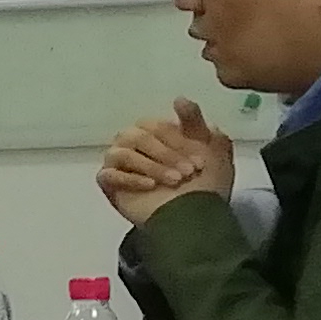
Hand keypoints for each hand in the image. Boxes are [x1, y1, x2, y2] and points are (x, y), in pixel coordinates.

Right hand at [100, 98, 235, 226]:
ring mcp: (120, 165)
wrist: (196, 220)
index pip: (156, 126)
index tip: (198, 161)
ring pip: (123, 153)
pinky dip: (131, 178)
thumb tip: (179, 99)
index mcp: (156, 134)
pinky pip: (110, 174)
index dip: (177, 141)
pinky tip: (150, 186)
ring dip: (151, 166)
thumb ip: (195, 121)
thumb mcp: (211, 148)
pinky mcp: (110, 184)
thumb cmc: (205, 186)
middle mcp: (134, 145)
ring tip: (173, 181)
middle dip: (165, 154)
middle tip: (187, 174)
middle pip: (138, 136)